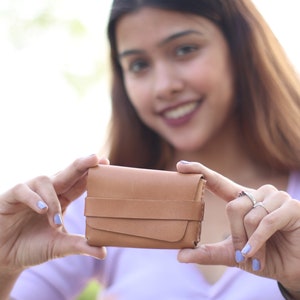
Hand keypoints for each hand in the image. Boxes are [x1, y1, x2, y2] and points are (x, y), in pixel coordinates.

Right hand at [0, 154, 106, 275]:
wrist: (5, 258)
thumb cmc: (33, 247)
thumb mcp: (60, 246)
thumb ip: (80, 247)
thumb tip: (104, 253)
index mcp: (62, 199)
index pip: (79, 182)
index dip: (91, 172)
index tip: (106, 163)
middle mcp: (49, 191)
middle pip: (67, 172)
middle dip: (81, 164)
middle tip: (95, 158)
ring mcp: (30, 192)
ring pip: (46, 181)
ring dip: (53, 200)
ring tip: (56, 222)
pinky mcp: (12, 196)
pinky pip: (23, 189)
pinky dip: (33, 198)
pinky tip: (42, 209)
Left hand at [176, 161, 299, 292]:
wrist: (292, 270)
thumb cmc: (263, 257)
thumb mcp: (232, 254)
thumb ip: (207, 253)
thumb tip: (179, 256)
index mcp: (242, 200)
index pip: (218, 181)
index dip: (200, 171)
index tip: (180, 165)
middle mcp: (258, 194)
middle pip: (232, 206)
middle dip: (237, 235)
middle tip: (245, 252)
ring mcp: (276, 198)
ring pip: (249, 214)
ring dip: (250, 240)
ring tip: (257, 253)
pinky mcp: (292, 207)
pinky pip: (266, 220)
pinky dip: (259, 241)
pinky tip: (258, 253)